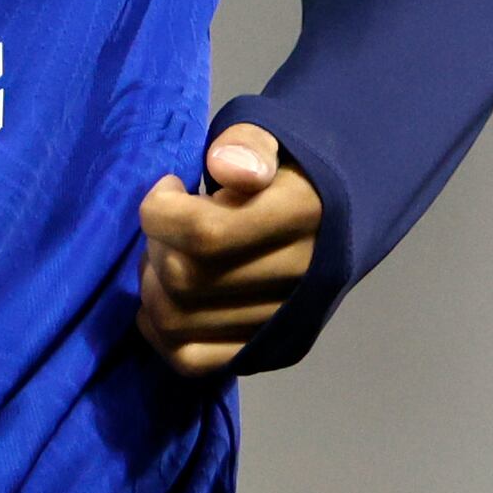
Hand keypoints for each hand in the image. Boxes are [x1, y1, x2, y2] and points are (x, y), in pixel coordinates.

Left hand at [135, 127, 324, 375]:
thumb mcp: (270, 132)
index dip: (161, 211)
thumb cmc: (291, 166)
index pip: (205, 233)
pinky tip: (163, 298)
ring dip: (152, 289)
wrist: (341, 210)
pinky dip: (161, 333)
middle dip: (156, 247)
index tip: (169, 187)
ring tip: (165, 257)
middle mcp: (301, 276)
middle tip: (166, 224)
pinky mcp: (271, 348)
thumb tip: (225, 167)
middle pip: (187, 280)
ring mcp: (286, 320)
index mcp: (305, 214)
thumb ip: (246, 143)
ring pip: (181, 323)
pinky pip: (194, 360)